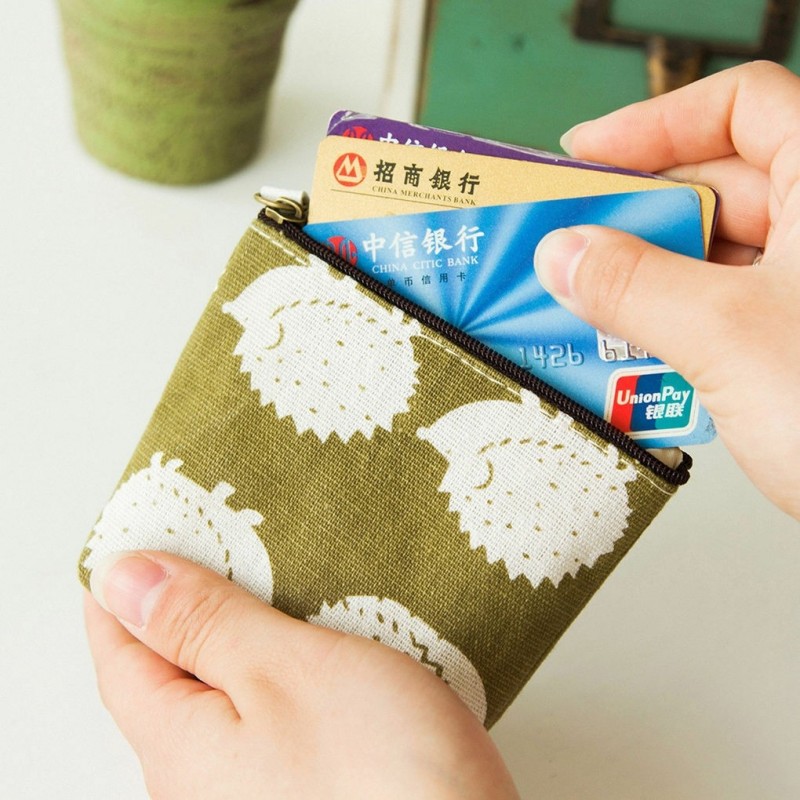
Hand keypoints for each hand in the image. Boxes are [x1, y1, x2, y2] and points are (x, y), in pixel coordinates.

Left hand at [84, 551, 518, 799]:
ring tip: (270, 574)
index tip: (141, 529)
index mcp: (179, 747)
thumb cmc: (381, 773)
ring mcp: (251, 786)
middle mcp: (200, 779)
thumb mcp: (284, 669)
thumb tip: (122, 580)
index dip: (121, 586)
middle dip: (183, 602)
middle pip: (166, 672)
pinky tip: (312, 637)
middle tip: (214, 538)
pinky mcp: (300, 782)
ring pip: (222, 688)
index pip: (118, 650)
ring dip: (239, 628)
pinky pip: (265, 708)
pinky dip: (277, 660)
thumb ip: (202, 625)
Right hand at [534, 61, 799, 519]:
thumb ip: (635, 286)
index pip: (743, 105)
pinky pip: (722, 311)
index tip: (583, 156)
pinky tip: (629, 351)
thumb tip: (562, 254)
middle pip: (718, 186)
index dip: (656, 122)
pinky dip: (672, 324)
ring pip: (714, 257)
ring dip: (645, 280)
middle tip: (564, 241)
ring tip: (581, 303)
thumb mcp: (729, 336)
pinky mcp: (798, 342)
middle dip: (633, 215)